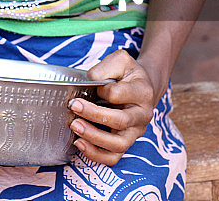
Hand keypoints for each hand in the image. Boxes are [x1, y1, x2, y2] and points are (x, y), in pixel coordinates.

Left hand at [68, 50, 156, 165]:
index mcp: (142, 92)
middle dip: (93, 115)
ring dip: (94, 137)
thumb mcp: (120, 60)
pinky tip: (80, 143)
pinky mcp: (127, 143)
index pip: (118, 94)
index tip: (90, 85)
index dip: (102, 90)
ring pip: (118, 145)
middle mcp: (142, 115)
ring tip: (75, 126)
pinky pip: (113, 157)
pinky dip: (96, 154)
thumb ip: (104, 68)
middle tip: (74, 106)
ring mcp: (136, 132)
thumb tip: (89, 82)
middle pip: (119, 121)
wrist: (144, 85)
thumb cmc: (128, 73)